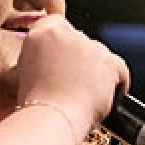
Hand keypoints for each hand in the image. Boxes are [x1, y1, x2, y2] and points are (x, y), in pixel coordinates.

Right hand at [14, 16, 128, 136]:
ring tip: (84, 95)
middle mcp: (67, 34)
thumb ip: (40, 59)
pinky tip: (105, 97)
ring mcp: (90, 46)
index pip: (59, 25)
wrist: (50, 118)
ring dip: (97, 73)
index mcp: (42, 32)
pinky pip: (120, 70)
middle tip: (73, 84)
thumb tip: (52, 63)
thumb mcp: (24, 74)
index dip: (64, 47)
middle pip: (82, 42)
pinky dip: (117, 84)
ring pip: (101, 57)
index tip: (63, 62)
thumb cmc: (35, 105)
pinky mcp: (110, 62)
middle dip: (81, 61)